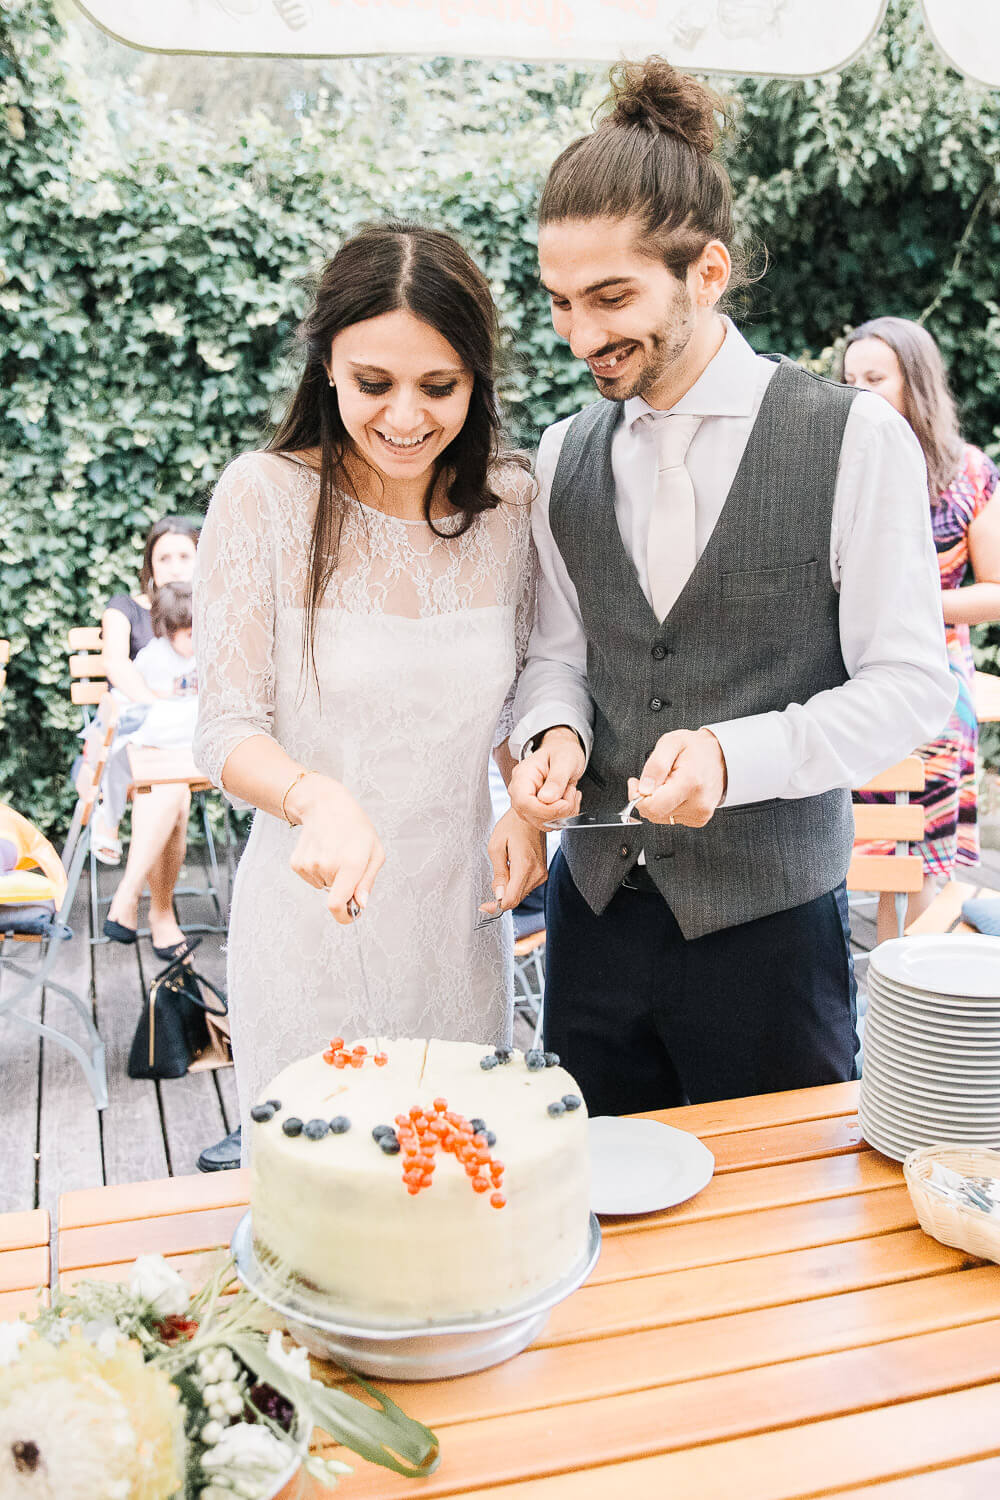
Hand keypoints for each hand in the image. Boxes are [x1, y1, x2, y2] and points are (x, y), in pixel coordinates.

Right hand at [286, 774, 384, 924]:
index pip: (337, 904)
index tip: (349, 916)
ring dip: (331, 876)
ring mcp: (309, 864)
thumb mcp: (375, 852)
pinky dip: (318, 871)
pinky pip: (311, 879)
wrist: (326, 805)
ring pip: (323, 886)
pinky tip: (322, 851)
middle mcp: (327, 865)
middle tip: (348, 862)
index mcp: (350, 863)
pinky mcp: (297, 863)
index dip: (343, 916)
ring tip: (335, 852)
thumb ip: (367, 882)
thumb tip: (360, 904)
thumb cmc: (355, 828)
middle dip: (344, 885)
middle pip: (335, 895)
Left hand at [483, 809, 547, 915]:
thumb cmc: (512, 825)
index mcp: (525, 866)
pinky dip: (516, 882)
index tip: (484, 906)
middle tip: (492, 881)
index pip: (511, 899)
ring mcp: (542, 873)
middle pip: (516, 898)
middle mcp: (537, 873)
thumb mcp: (496, 847)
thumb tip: (498, 895)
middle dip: (501, 895)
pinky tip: (512, 866)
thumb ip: (498, 874)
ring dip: (508, 888)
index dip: (496, 906)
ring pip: (521, 893)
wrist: (532, 814)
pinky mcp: (543, 872)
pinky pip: (526, 886)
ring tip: (504, 865)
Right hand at [508, 726, 585, 829]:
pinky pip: (549, 823)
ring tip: (570, 792)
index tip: (564, 803)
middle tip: (571, 791)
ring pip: (543, 823)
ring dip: (564, 813)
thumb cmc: (562, 752)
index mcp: (522, 776)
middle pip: (533, 815)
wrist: (564, 752)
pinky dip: (564, 816)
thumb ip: (556, 779)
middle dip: (559, 811)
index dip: (546, 809)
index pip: (524, 802)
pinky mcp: (536, 811)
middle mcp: (520, 791)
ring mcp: (527, 803)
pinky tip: (568, 800)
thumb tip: (546, 799)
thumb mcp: (565, 760)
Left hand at [627, 728, 727, 826]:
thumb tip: (643, 790)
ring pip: (661, 817)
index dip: (637, 797)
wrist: (721, 756)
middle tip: (653, 779)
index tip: (636, 783)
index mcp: (689, 783)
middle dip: (646, 797)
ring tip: (669, 783)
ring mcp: (700, 814)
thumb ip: (655, 766)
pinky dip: (668, 806)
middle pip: (654, 813)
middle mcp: (698, 803)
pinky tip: (676, 792)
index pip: (652, 807)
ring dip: (658, 801)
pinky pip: (671, 818)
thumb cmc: (696, 748)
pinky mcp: (699, 819)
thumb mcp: (671, 743)